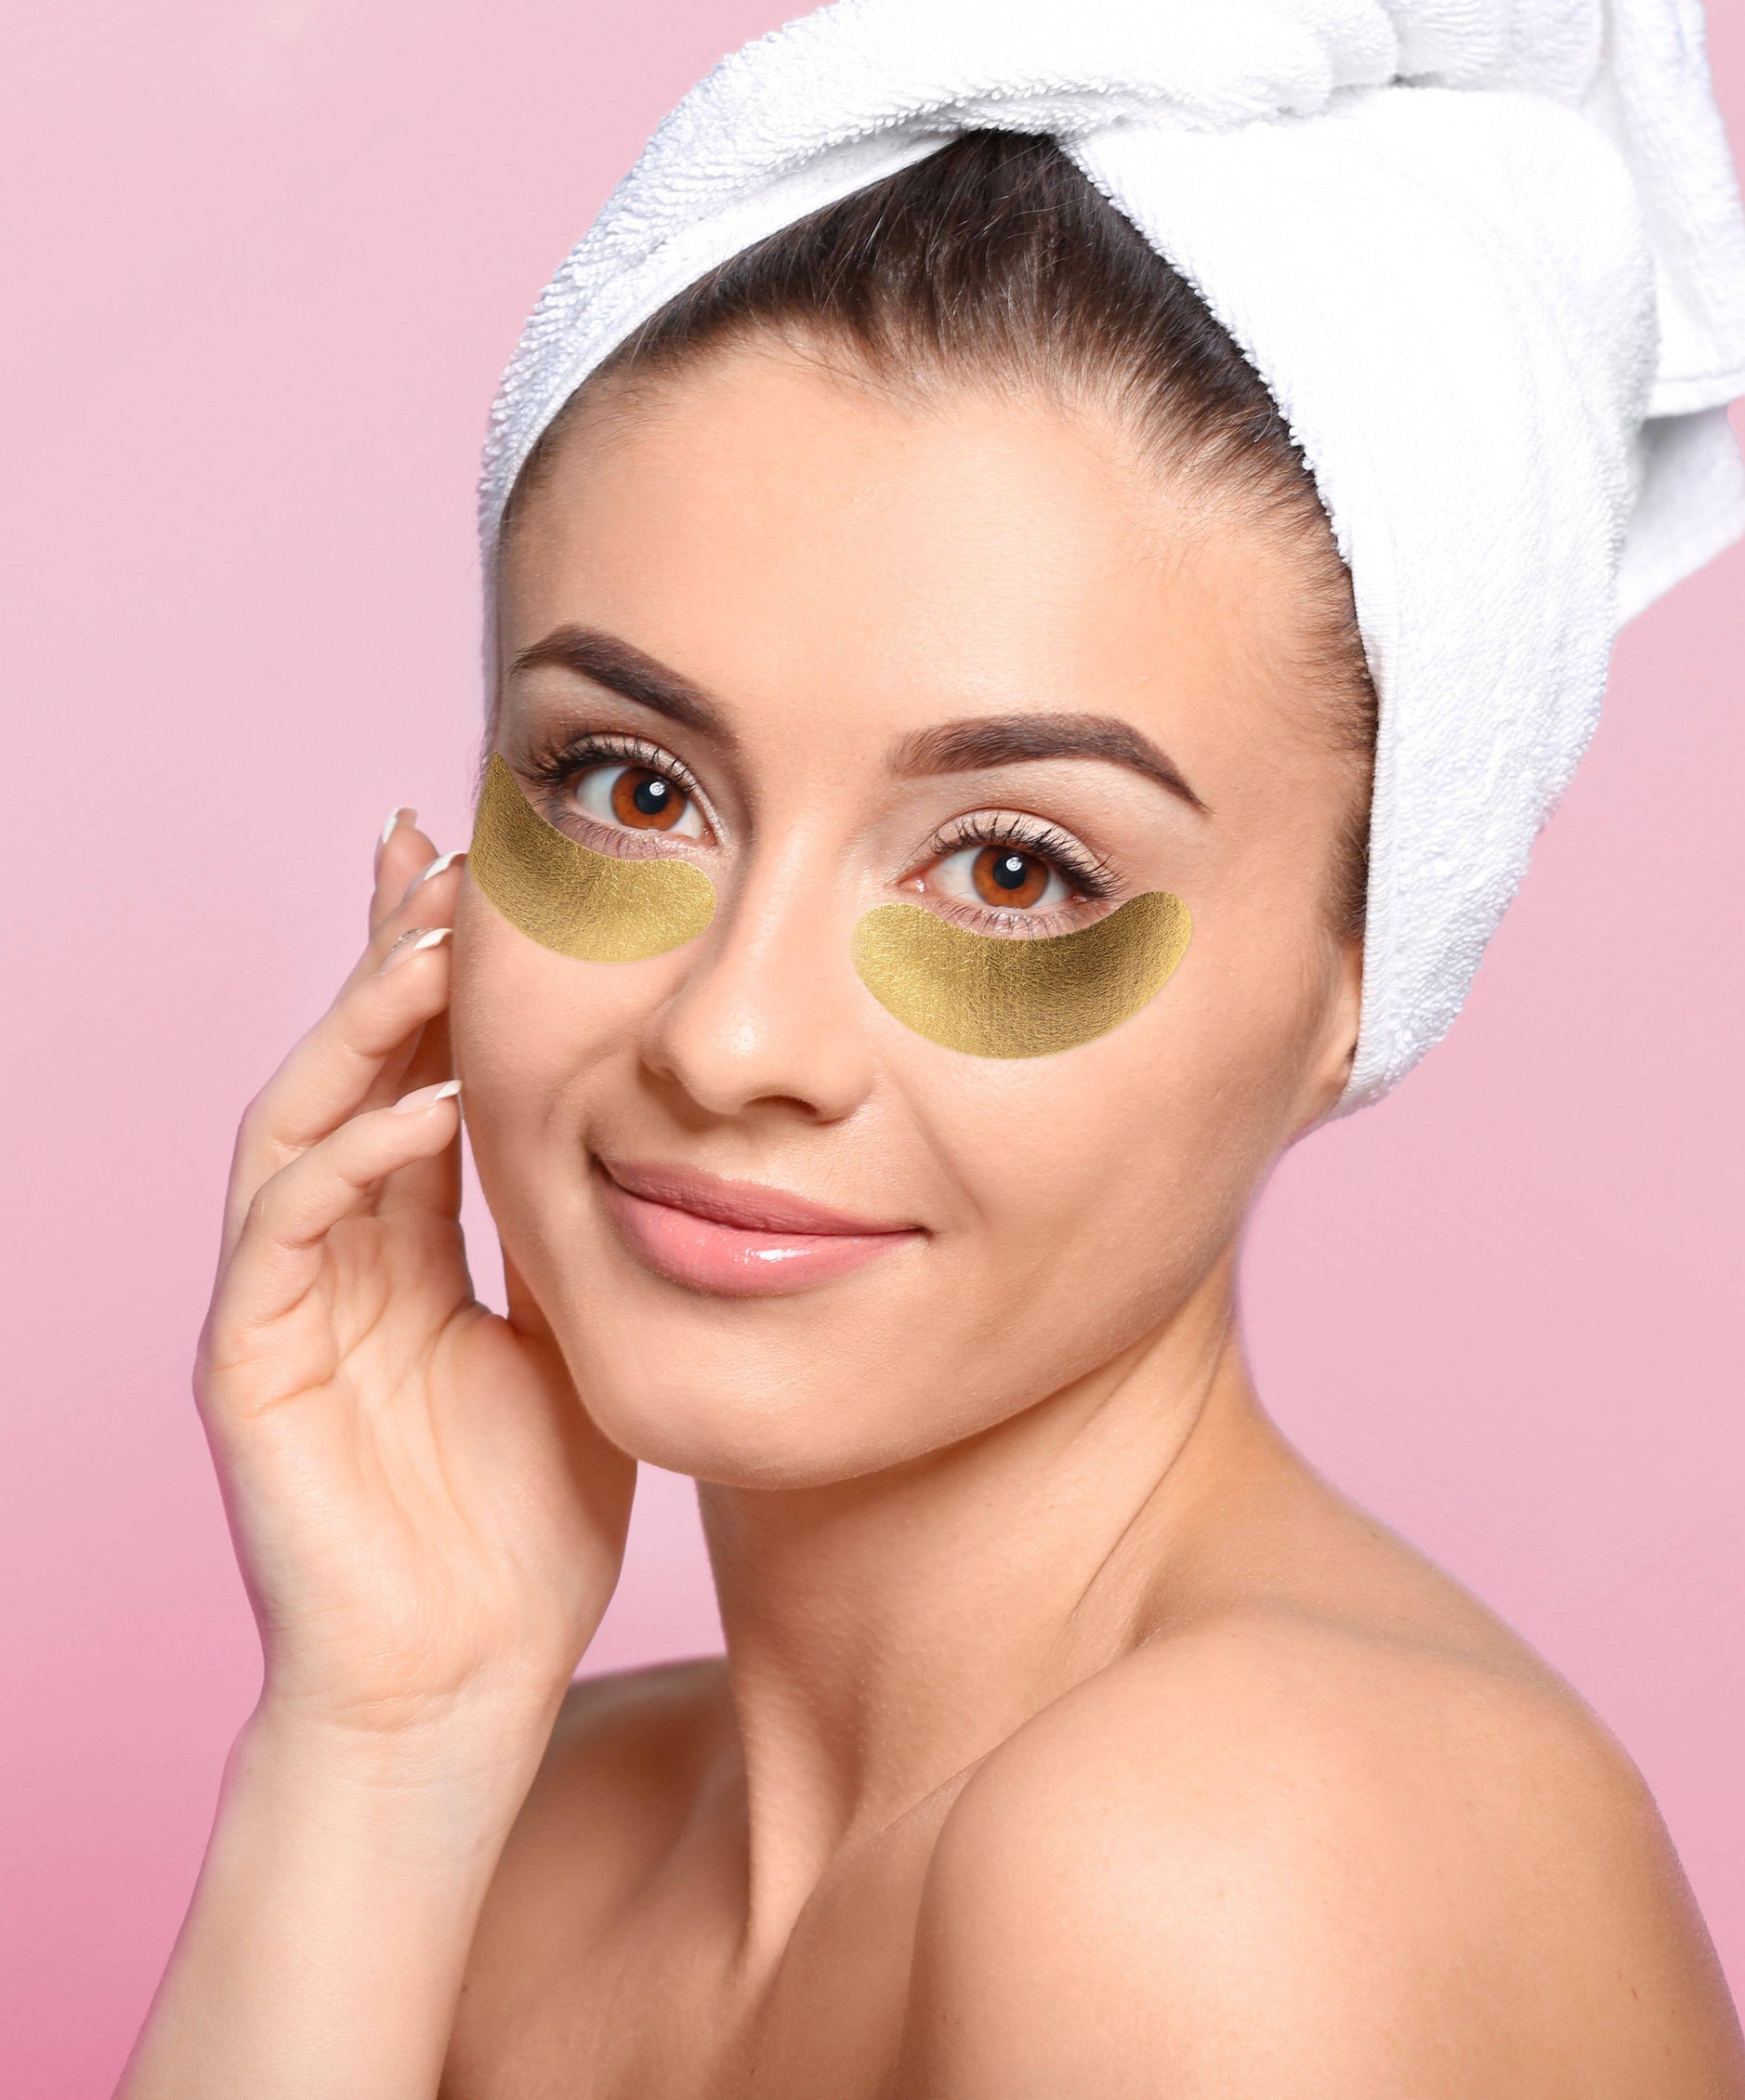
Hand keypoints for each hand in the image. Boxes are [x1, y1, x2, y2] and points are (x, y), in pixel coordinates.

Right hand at [197, 810, 633, 1752]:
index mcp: (407, 1249)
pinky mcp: (248, 1372)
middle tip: (439, 856)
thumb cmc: (524, 1528)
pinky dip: (348, 1167)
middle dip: (386, 961)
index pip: (412, 1078)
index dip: (434, 978)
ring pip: (299, 1126)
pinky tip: (419, 1114)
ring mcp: (281, 1308)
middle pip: (345, 1071)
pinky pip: (283, 1241)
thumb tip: (634, 1125)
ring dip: (360, 1030)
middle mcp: (333, 1258)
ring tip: (430, 941)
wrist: (461, 1687)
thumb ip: (571, 1239)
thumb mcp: (575, 1344)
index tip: (480, 873)